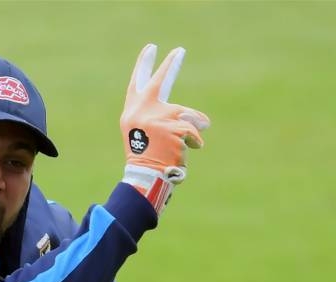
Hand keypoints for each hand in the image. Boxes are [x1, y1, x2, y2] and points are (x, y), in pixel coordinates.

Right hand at [120, 44, 209, 213]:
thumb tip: (203, 121)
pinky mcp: (172, 129)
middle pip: (160, 82)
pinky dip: (195, 141)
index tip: (151, 49)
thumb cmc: (147, 159)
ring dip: (194, 127)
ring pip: (185, 115)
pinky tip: (192, 150)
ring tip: (196, 140)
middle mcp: (142, 111)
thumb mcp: (146, 135)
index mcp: (132, 112)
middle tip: (179, 51)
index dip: (144, 66)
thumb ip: (164, 118)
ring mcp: (157, 119)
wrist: (144, 178)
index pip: (137, 83)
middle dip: (170, 66)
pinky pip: (192, 131)